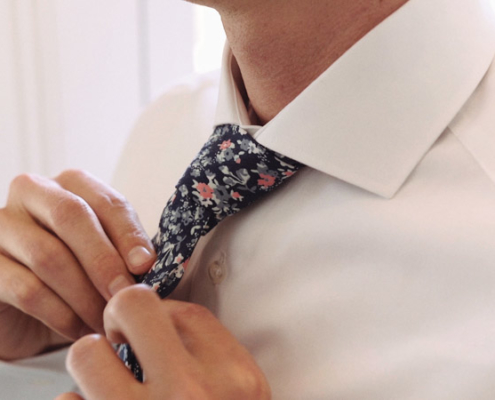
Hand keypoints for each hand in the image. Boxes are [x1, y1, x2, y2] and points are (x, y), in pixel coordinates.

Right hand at [0, 170, 155, 359]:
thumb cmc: (79, 272)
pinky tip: (80, 330)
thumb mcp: (107, 254)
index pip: (105, 201)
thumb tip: (146, 263)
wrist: (31, 307)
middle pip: (72, 217)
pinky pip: (26, 289)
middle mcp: (33, 193)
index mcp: (71, 184)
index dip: (128, 234)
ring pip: (48, 256)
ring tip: (106, 320)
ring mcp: (2, 226)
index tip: (146, 266)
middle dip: (104, 260)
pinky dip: (60, 314)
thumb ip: (126, 250)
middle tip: (124, 294)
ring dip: (84, 294)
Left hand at [56, 285, 270, 399]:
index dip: (160, 312)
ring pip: (87, 352)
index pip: (185, 311)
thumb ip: (213, 354)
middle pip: (133, 306)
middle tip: (118, 335)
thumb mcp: (244, 394)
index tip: (154, 328)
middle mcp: (192, 393)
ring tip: (103, 380)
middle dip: (120, 313)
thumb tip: (162, 314)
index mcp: (236, 378)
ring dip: (91, 363)